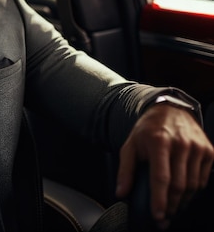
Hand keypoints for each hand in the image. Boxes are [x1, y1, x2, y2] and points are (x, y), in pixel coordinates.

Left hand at [115, 104, 213, 229]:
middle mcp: (181, 144)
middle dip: (171, 206)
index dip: (159, 199)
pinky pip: (203, 179)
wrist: (170, 110)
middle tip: (163, 217)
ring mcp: (197, 147)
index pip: (161, 177)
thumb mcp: (130, 145)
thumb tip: (121, 192)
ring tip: (172, 208)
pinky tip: (184, 195)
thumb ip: (125, 170)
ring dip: (183, 201)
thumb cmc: (148, 129)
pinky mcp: (209, 150)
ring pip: (193, 185)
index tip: (157, 215)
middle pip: (179, 185)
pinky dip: (194, 191)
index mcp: (159, 142)